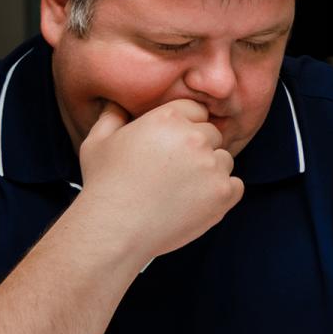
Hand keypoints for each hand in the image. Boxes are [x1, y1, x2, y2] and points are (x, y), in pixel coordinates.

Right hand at [76, 99, 243, 259]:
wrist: (115, 229)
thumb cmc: (103, 185)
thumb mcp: (97, 142)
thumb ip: (113, 116)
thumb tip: (118, 103)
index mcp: (168, 118)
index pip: (196, 110)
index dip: (185, 127)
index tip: (171, 146)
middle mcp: (194, 138)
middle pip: (212, 134)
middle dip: (197, 149)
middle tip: (172, 171)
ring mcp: (212, 165)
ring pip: (224, 159)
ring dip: (210, 171)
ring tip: (179, 189)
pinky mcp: (224, 192)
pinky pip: (235, 186)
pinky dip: (221, 194)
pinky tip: (194, 201)